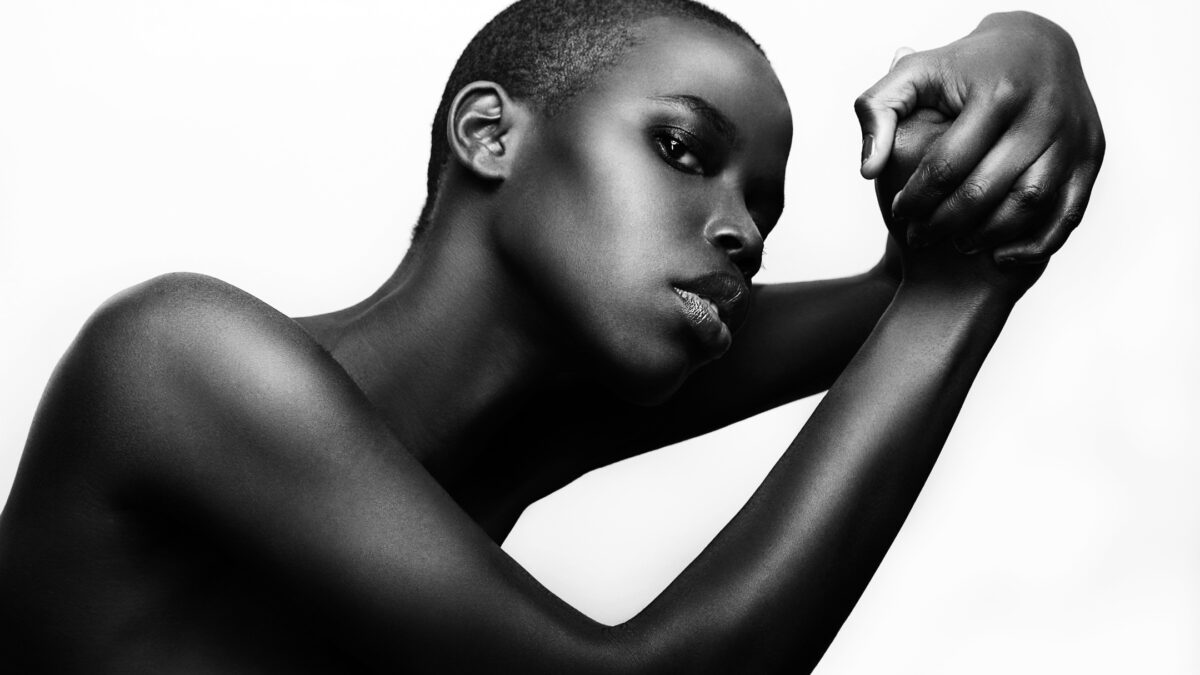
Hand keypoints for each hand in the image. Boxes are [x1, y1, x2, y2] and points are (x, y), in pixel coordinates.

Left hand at [855, 12, 1104, 264]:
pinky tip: (1000, 254)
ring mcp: (1074, 135)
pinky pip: (1068, 214)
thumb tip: (869, 169)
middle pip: (987, 189)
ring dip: (988, 235)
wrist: (1039, 45)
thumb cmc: (964, 69)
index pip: (946, 164)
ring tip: (957, 242)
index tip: (899, 212)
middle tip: (921, 235)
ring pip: (1029, 205)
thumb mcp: (914, 76)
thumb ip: (878, 113)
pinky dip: (1035, 242)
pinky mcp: (1092, 155)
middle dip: (945, 223)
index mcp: (996, 93)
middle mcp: (1042, 112)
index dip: (916, 197)